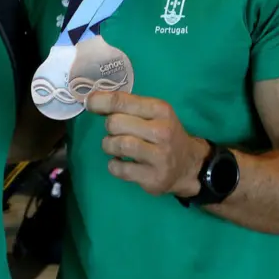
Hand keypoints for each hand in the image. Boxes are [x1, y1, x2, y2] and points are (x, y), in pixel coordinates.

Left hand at [84, 91, 210, 197]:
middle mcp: (162, 131)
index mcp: (160, 110)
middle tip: (116, 132)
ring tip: (115, 147)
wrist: (189, 165)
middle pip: (115, 123)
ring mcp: (159, 156)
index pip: (122, 101)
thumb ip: (127, 106)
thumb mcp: (153, 114)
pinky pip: (119, 169)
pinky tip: (121, 162)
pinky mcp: (153, 178)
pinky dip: (113, 165)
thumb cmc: (164, 134)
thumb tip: (93, 100)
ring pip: (118, 145)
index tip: (90, 103)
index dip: (100, 102)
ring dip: (109, 146)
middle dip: (109, 128)